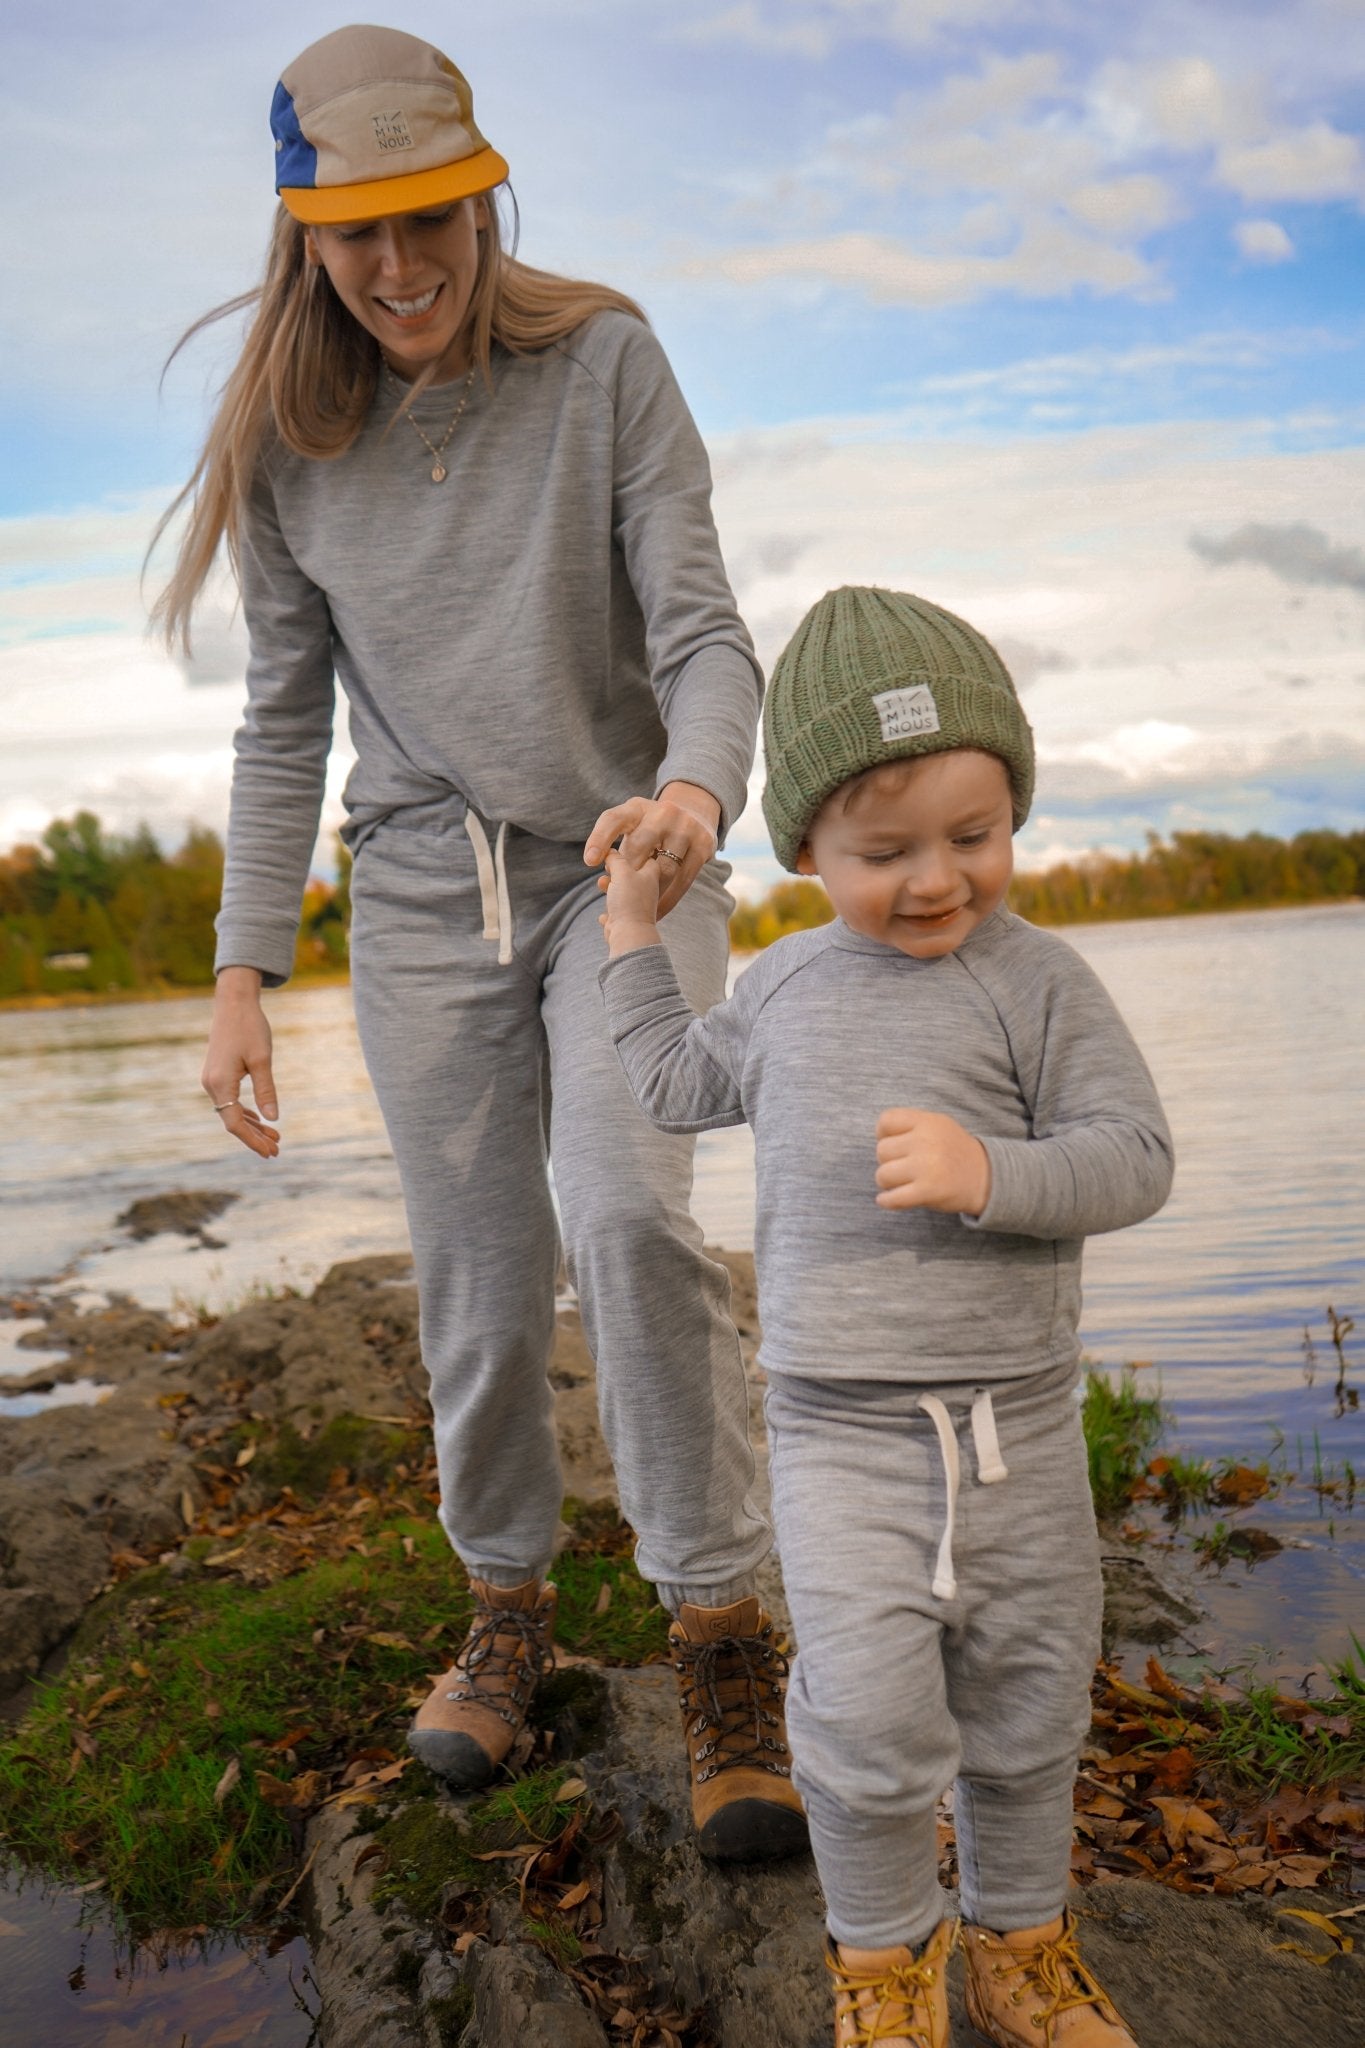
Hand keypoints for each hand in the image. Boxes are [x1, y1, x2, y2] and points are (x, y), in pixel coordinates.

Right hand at [202, 967, 279, 1158]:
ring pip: (231, 1112)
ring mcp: (212, 1080)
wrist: (233, 1003)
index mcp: (220, 1083)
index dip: (252, 1140)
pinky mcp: (217, 1074)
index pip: (234, 1122)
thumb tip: (273, 1119)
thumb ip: (266, 1090)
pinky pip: (230, 1100)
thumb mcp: (262, 1060)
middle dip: (254, 1137)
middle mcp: (211, 1084)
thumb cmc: (250, 1027)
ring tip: (275, 1138)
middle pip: (232, 1121)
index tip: (271, 1151)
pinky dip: (245, 1112)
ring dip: (252, 1125)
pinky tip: (260, 1120)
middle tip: (277, 1150)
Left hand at [584, 780, 719, 916]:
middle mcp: (664, 812)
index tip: (589, 862)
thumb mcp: (632, 829)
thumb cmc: (650, 829)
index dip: (599, 839)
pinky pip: (684, 879)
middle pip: (639, 848)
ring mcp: (686, 827)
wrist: (694, 814)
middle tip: (619, 897)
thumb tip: (604, 885)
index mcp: (638, 807)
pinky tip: (657, 911)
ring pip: (664, 868)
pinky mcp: (703, 845)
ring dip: (650, 892)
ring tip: (638, 909)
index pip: (613, 819)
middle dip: (628, 874)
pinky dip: (669, 898)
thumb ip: (617, 854)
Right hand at [599, 850, 665, 957]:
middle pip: (633, 875)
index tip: (621, 851)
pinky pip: (617, 913)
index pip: (649, 858)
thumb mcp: (622, 872)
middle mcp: (648, 891)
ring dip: (610, 889)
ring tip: (601, 886)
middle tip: (607, 870)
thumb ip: (616, 859)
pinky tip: (605, 915)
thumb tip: (610, 852)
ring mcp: (638, 907)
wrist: (629, 934)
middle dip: (617, 872)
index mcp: (651, 876)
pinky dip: (609, 912)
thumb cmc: (629, 901)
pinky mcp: (628, 921)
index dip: (636, 852)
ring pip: (623, 893)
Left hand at [875, 1108, 990, 1215]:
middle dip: (888, 1161)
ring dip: (888, 1182)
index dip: (883, 1134)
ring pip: (883, 1175)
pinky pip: (893, 1198)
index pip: (886, 1120)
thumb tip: (879, 1139)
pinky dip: (887, 1201)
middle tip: (904, 1167)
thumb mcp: (938, 1126)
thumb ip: (911, 1126)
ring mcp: (927, 1166)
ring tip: (902, 1182)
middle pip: (881, 1150)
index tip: (894, 1145)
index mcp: (928, 1122)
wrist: (986, 1178)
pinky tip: (888, 1199)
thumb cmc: (954, 1152)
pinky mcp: (927, 1191)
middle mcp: (926, 1141)